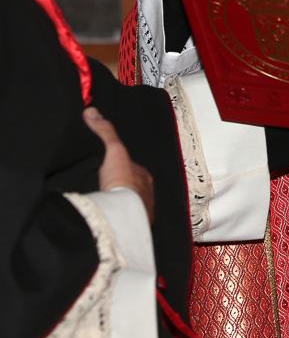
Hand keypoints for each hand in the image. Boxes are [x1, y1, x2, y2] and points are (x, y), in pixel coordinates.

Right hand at [84, 108, 154, 223]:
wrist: (123, 214)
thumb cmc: (123, 182)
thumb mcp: (114, 150)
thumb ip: (105, 131)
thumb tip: (92, 111)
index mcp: (144, 176)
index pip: (132, 167)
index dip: (120, 165)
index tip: (108, 166)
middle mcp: (145, 193)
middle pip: (130, 186)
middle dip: (119, 185)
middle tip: (102, 186)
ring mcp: (139, 210)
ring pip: (128, 203)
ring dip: (117, 203)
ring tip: (102, 203)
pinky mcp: (130, 225)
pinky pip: (122, 219)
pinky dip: (114, 217)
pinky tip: (104, 217)